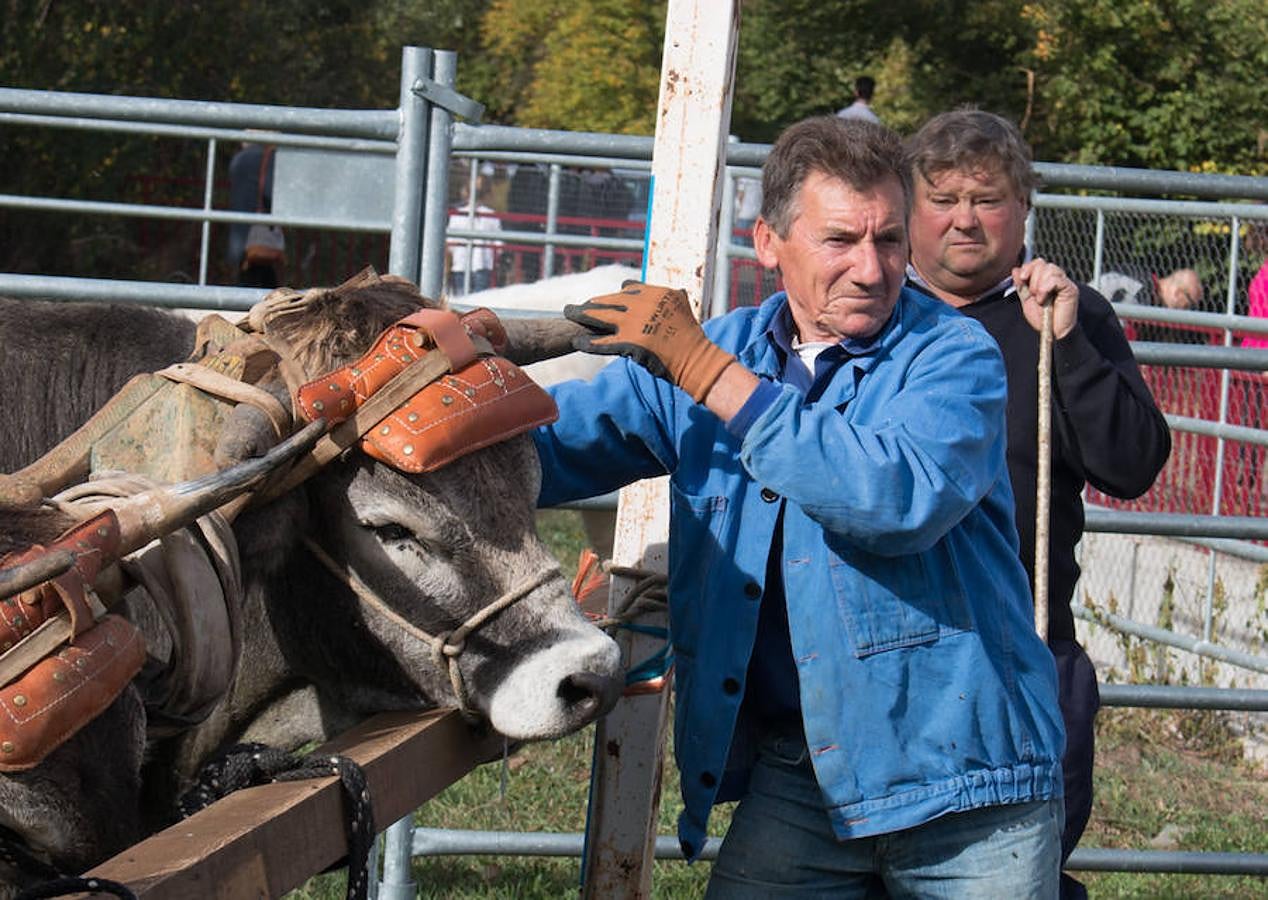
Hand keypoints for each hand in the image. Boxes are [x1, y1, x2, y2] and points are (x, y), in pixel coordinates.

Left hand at [565, 281, 735, 401]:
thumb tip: (660, 290)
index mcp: (655, 293)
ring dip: (581, 315)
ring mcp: (635, 323)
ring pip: (601, 316)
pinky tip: (577, 343)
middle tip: (576, 307)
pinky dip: (588, 343)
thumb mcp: (680, 306)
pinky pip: (603, 342)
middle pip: (609, 301)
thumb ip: (665, 297)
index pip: (626, 290)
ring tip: (568, 315)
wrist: (696, 359)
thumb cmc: (689, 336)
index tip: (600, 301)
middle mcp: (643, 304)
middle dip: (591, 304)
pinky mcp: (630, 343)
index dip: (611, 297)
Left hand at [1013, 258, 1078, 338]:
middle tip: (1032, 293)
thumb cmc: (1042, 319)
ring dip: (1039, 284)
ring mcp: (1063, 282)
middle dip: (1032, 277)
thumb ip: (1021, 285)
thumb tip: (1015, 270)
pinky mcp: (1070, 288)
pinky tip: (1044, 299)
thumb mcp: (1026, 300)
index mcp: (1045, 279)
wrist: (1053, 333)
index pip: (1036, 263)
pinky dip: (1046, 288)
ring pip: (1049, 269)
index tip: (1021, 278)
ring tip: (1039, 298)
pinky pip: (1056, 279)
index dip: (1027, 268)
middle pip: (1041, 263)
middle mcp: (1055, 278)